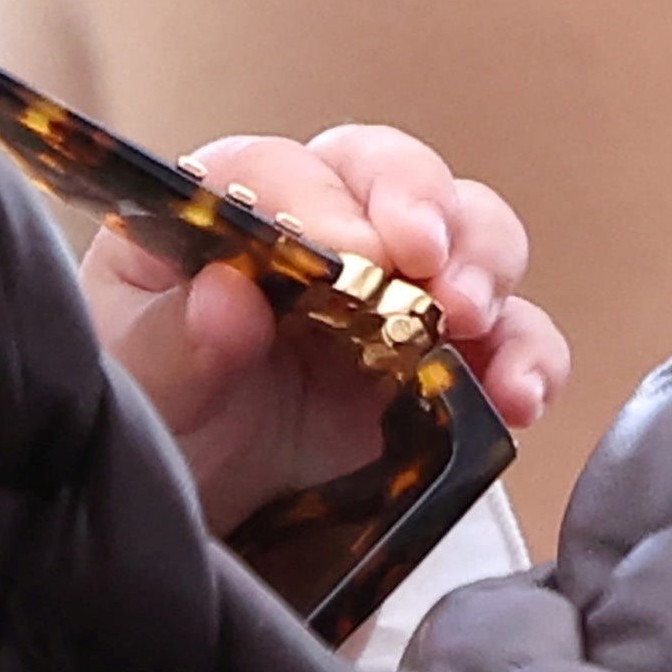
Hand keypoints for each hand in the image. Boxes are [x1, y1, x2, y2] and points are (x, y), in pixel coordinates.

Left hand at [88, 124, 567, 542]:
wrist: (207, 504)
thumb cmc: (160, 413)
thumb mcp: (140, 380)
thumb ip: (173, 337)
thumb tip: (228, 296)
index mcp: (228, 207)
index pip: (280, 168)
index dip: (318, 200)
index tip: (347, 247)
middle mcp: (321, 230)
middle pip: (388, 169)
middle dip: (419, 202)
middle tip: (425, 259)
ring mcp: (395, 293)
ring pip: (470, 232)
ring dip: (484, 265)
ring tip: (469, 319)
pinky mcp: (450, 363)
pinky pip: (516, 338)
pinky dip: (530, 356)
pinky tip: (517, 396)